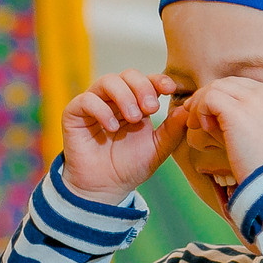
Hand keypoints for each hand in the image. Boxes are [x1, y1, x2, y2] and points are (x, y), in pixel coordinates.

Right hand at [61, 71, 188, 204]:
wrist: (105, 188)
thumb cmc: (131, 166)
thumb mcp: (157, 148)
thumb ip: (172, 129)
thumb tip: (188, 108)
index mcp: (136, 102)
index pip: (147, 81)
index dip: (159, 80)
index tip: (170, 89)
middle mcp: (114, 99)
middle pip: (128, 75)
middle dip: (142, 87)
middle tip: (151, 108)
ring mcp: (94, 103)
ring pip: (107, 81)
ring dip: (124, 96)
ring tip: (133, 118)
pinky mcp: (74, 113)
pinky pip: (86, 99)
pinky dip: (102, 110)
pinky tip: (112, 127)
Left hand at [182, 78, 262, 186]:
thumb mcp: (258, 135)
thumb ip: (239, 118)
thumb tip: (207, 110)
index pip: (242, 86)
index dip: (221, 97)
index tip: (208, 115)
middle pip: (228, 83)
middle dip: (207, 97)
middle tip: (194, 118)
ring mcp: (254, 100)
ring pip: (216, 87)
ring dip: (201, 104)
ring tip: (197, 126)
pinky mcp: (238, 111)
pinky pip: (210, 98)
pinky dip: (201, 110)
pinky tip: (203, 128)